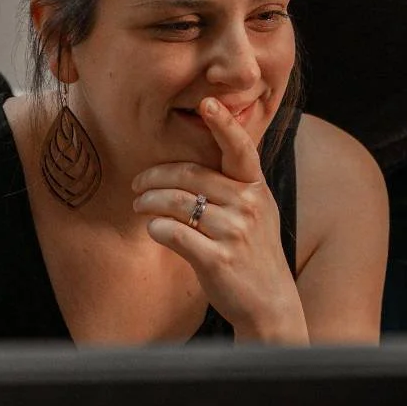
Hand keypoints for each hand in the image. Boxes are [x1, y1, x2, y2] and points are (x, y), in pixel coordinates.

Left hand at [131, 98, 307, 342]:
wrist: (269, 303)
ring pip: (177, 203)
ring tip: (139, 206)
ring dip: (149, 202)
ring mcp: (234, 232)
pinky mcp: (217, 259)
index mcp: (255, 188)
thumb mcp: (254, 213)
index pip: (240, 149)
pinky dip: (156, 228)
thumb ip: (231, 187)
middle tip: (137, 183)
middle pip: (190, 175)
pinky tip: (153, 229)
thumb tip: (188, 167)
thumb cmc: (253, 254)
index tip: (208, 102)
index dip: (223, 124)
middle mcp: (248, 205)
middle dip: (155, 176)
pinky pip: (173, 233)